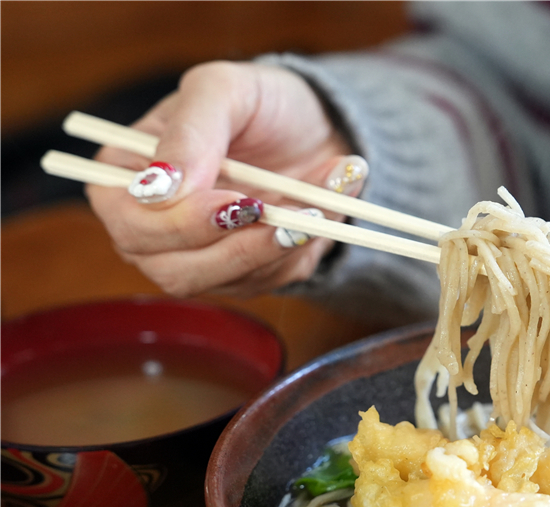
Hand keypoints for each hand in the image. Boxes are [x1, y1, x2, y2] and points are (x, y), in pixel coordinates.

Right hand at [87, 60, 365, 296]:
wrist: (316, 127)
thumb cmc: (257, 103)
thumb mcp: (223, 90)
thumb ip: (189, 132)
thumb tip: (160, 189)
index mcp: (127, 180)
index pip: (132, 225)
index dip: (182, 223)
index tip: (238, 199)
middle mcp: (154, 231)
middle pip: (175, 270)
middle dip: (239, 246)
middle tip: (290, 213)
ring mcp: (202, 258)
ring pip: (230, 281)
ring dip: (283, 244)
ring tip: (323, 201)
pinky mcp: (250, 274)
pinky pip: (274, 277)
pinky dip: (308, 243)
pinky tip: (329, 205)